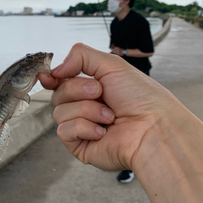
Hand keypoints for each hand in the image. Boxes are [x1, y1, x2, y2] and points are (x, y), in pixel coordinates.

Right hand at [39, 43, 182, 170]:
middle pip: (57, 94)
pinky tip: (103, 132)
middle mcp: (84, 107)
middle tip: (101, 93)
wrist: (153, 128)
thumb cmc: (141, 97)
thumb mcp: (111, 64)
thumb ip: (80, 56)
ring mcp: (81, 127)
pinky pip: (64, 131)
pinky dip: (84, 128)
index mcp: (91, 87)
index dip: (51, 78)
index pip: (60, 81)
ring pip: (59, 112)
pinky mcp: (79, 146)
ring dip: (87, 110)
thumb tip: (54, 70)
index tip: (50, 77)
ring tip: (110, 116)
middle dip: (78, 90)